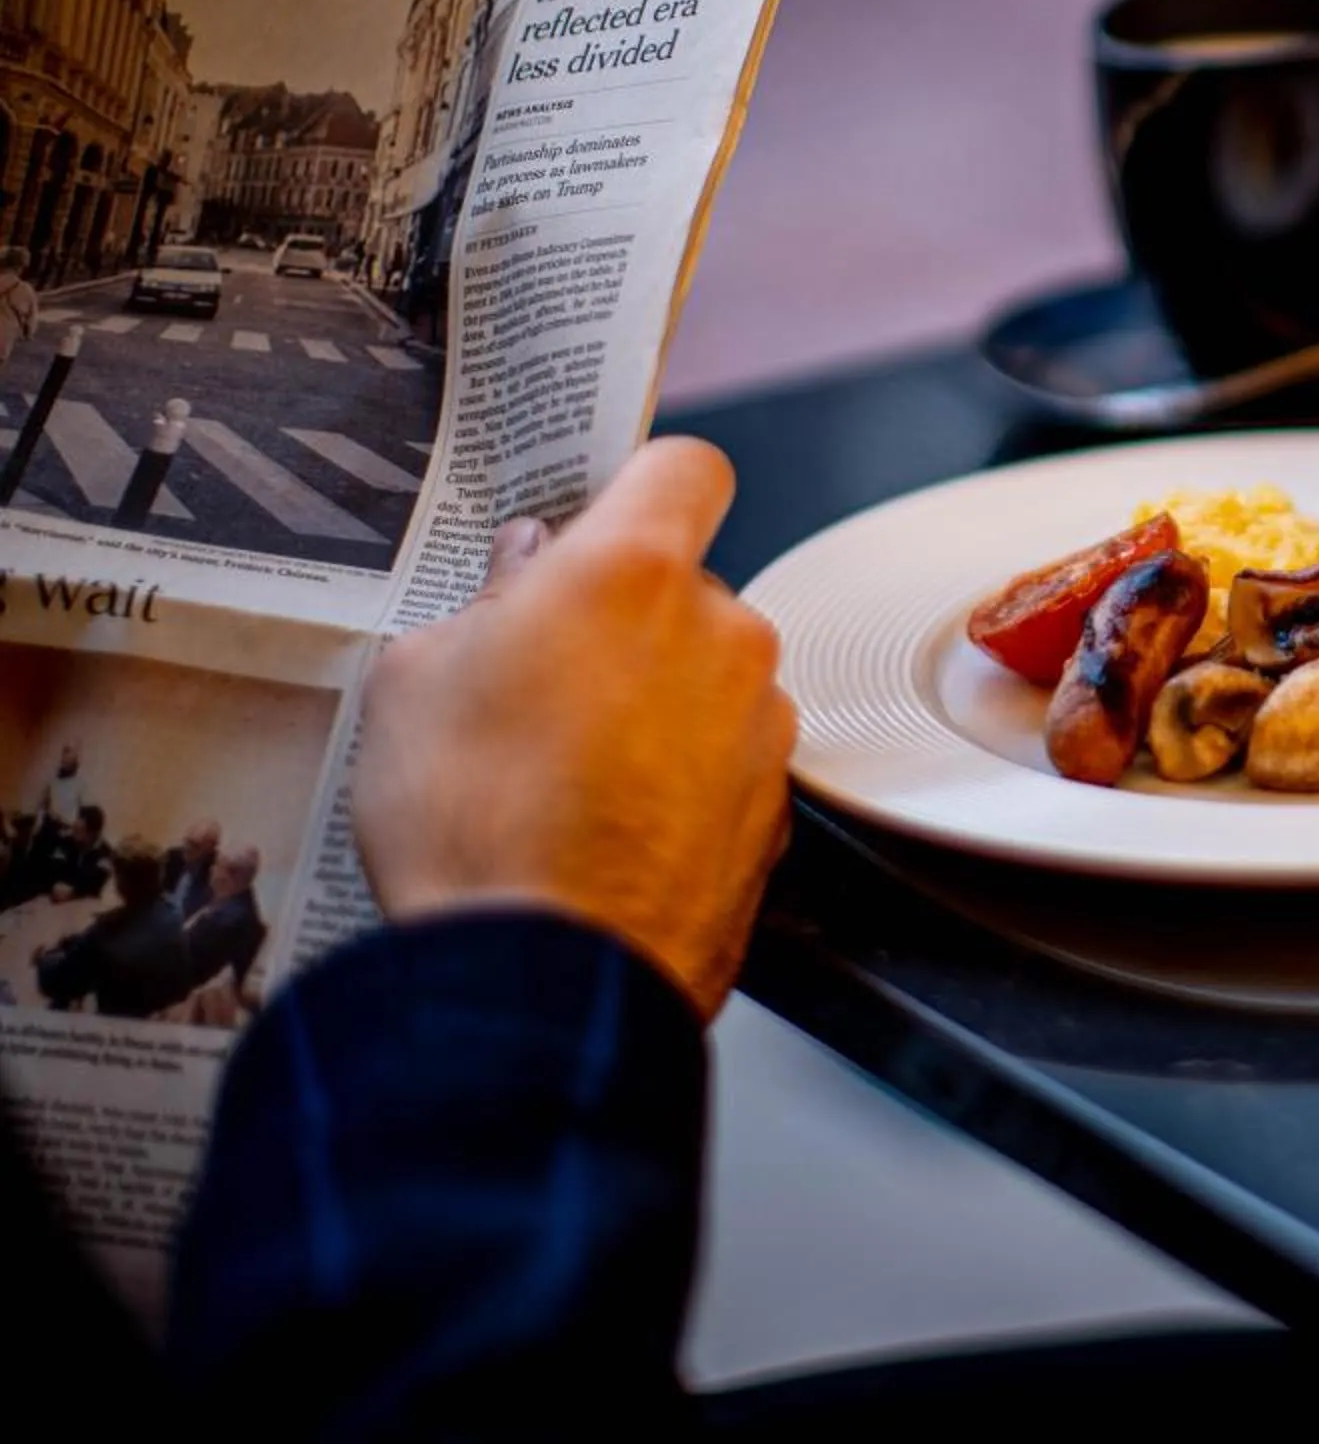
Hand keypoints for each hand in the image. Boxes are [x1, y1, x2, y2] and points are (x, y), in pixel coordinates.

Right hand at [352, 438, 795, 1015]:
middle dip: (629, 619)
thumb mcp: (415, 678)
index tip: (601, 520)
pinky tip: (612, 825)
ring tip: (570, 772)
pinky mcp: (778, 805)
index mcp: (632, 573)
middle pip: (688, 588)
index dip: (641, 486)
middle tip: (545, 679)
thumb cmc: (469, 826)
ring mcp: (761, 721)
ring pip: (711, 677)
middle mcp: (723, 632)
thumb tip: (527, 573)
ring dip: (660, 701)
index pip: (684, 467)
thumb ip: (488, 602)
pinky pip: (727, 758)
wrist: (539, 976)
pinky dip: (684, 777)